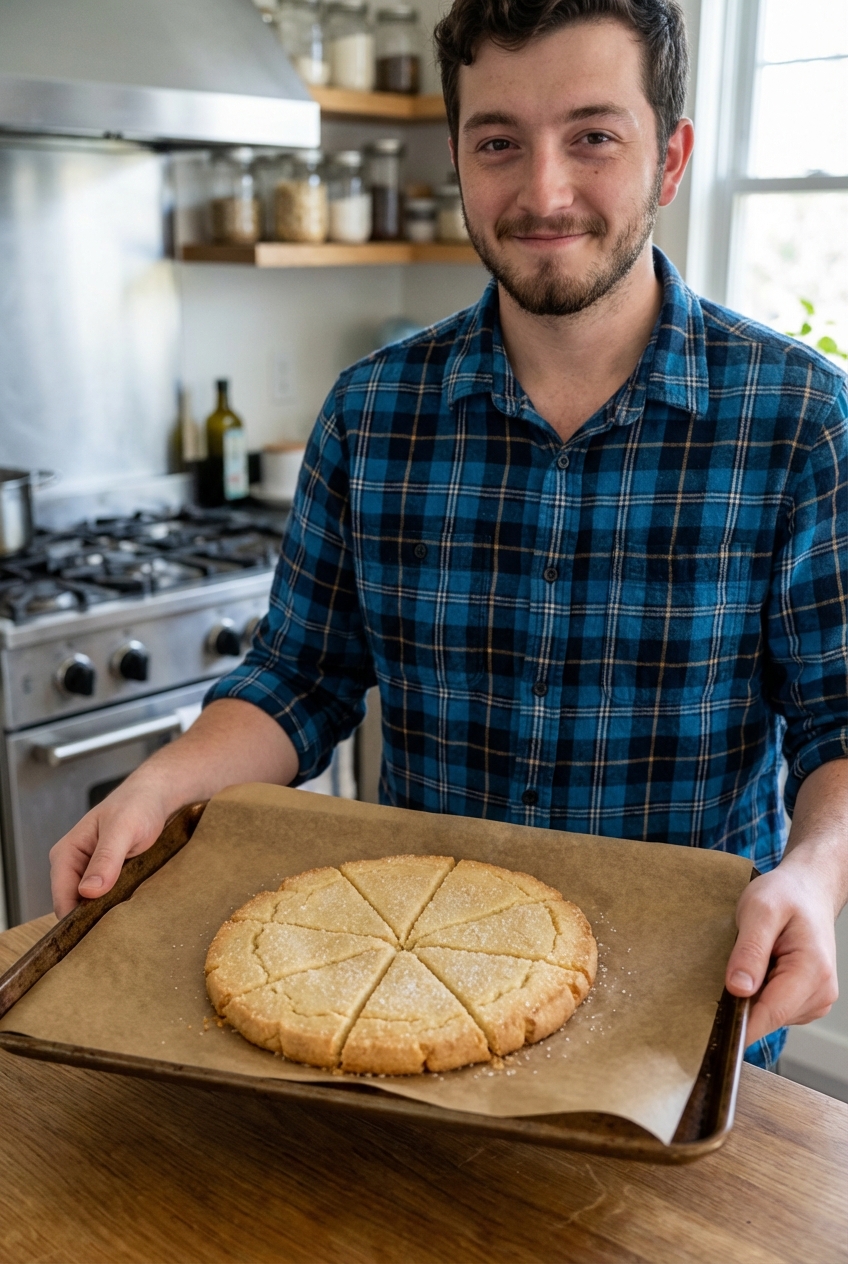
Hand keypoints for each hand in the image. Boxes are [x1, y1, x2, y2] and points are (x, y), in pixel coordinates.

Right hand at [49, 775, 168, 919]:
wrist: (155, 796)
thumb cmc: (138, 805)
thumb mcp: (123, 830)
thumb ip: (107, 858)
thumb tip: (88, 891)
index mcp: (66, 854)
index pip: (62, 899)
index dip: (77, 919)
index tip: (100, 932)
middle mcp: (72, 865)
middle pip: (74, 906)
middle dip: (93, 918)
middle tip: (119, 927)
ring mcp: (88, 872)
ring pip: (90, 905)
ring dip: (106, 913)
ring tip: (127, 917)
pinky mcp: (105, 876)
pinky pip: (104, 899)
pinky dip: (116, 905)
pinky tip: (131, 906)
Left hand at [725, 862, 837, 1045]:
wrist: (807, 890)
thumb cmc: (786, 895)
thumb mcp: (759, 910)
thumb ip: (750, 950)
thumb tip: (738, 988)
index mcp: (813, 970)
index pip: (771, 1014)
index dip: (740, 1023)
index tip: (712, 1025)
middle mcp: (821, 991)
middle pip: (769, 1017)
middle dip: (743, 1002)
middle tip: (732, 966)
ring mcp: (816, 999)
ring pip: (770, 1016)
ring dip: (753, 995)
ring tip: (755, 959)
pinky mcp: (807, 1000)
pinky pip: (774, 1009)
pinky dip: (761, 993)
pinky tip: (763, 968)